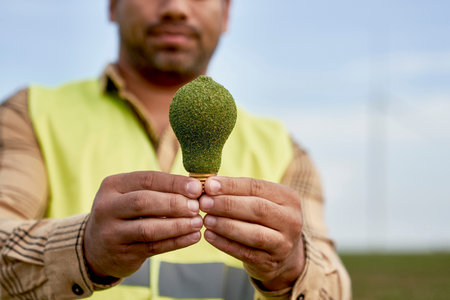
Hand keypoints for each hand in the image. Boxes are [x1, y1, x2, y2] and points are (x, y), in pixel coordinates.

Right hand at [84, 171, 202, 278]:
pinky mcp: (122, 254)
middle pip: (144, 202)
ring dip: (178, 225)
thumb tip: (195, 188)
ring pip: (148, 228)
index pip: (147, 179)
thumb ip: (158, 190)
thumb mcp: (131, 195)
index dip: (174, 183)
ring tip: (198, 222)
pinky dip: (176, 242)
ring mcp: (112, 233)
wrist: (96, 247)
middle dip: (174, 203)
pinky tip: (193, 237)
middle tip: (196, 206)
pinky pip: (153, 247)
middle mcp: (107, 207)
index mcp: (112, 185)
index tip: (196, 188)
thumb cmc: (125, 213)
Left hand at [199, 176, 304, 290]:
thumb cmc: (264, 219)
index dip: (231, 185)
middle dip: (227, 205)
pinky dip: (225, 244)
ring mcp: (284, 243)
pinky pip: (246, 253)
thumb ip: (239, 191)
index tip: (208, 185)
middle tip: (204, 202)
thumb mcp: (261, 200)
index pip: (257, 187)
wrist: (283, 254)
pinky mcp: (271, 262)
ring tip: (206, 219)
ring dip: (226, 226)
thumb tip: (208, 184)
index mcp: (289, 198)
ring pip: (254, 234)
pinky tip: (209, 236)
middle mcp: (291, 220)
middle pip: (258, 209)